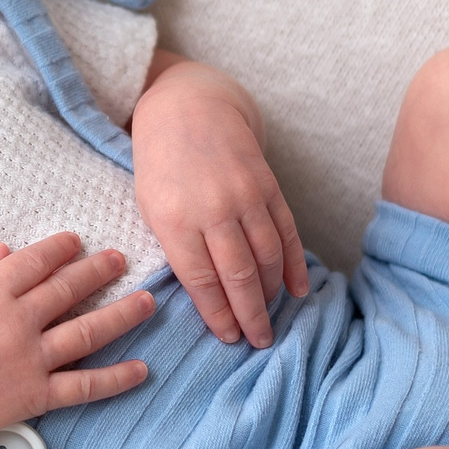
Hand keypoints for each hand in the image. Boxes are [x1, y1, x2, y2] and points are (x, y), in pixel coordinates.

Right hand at [0, 231, 155, 448]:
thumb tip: (4, 251)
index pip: (36, 262)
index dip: (60, 248)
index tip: (77, 241)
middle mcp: (17, 320)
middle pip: (68, 288)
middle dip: (99, 270)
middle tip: (120, 259)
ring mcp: (31, 358)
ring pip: (88, 331)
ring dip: (122, 314)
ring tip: (148, 301)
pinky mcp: (38, 393)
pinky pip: (85, 384)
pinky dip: (116, 378)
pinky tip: (141, 369)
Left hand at [131, 56, 310, 348]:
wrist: (189, 107)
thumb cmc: (160, 165)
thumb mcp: (150, 206)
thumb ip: (176, 247)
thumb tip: (205, 295)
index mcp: (175, 219)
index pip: (201, 280)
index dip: (218, 314)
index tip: (229, 338)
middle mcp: (213, 209)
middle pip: (239, 275)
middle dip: (251, 315)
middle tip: (259, 341)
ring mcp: (244, 195)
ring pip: (267, 256)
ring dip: (271, 294)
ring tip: (271, 318)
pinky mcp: (267, 184)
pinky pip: (286, 231)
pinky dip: (294, 263)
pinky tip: (297, 289)